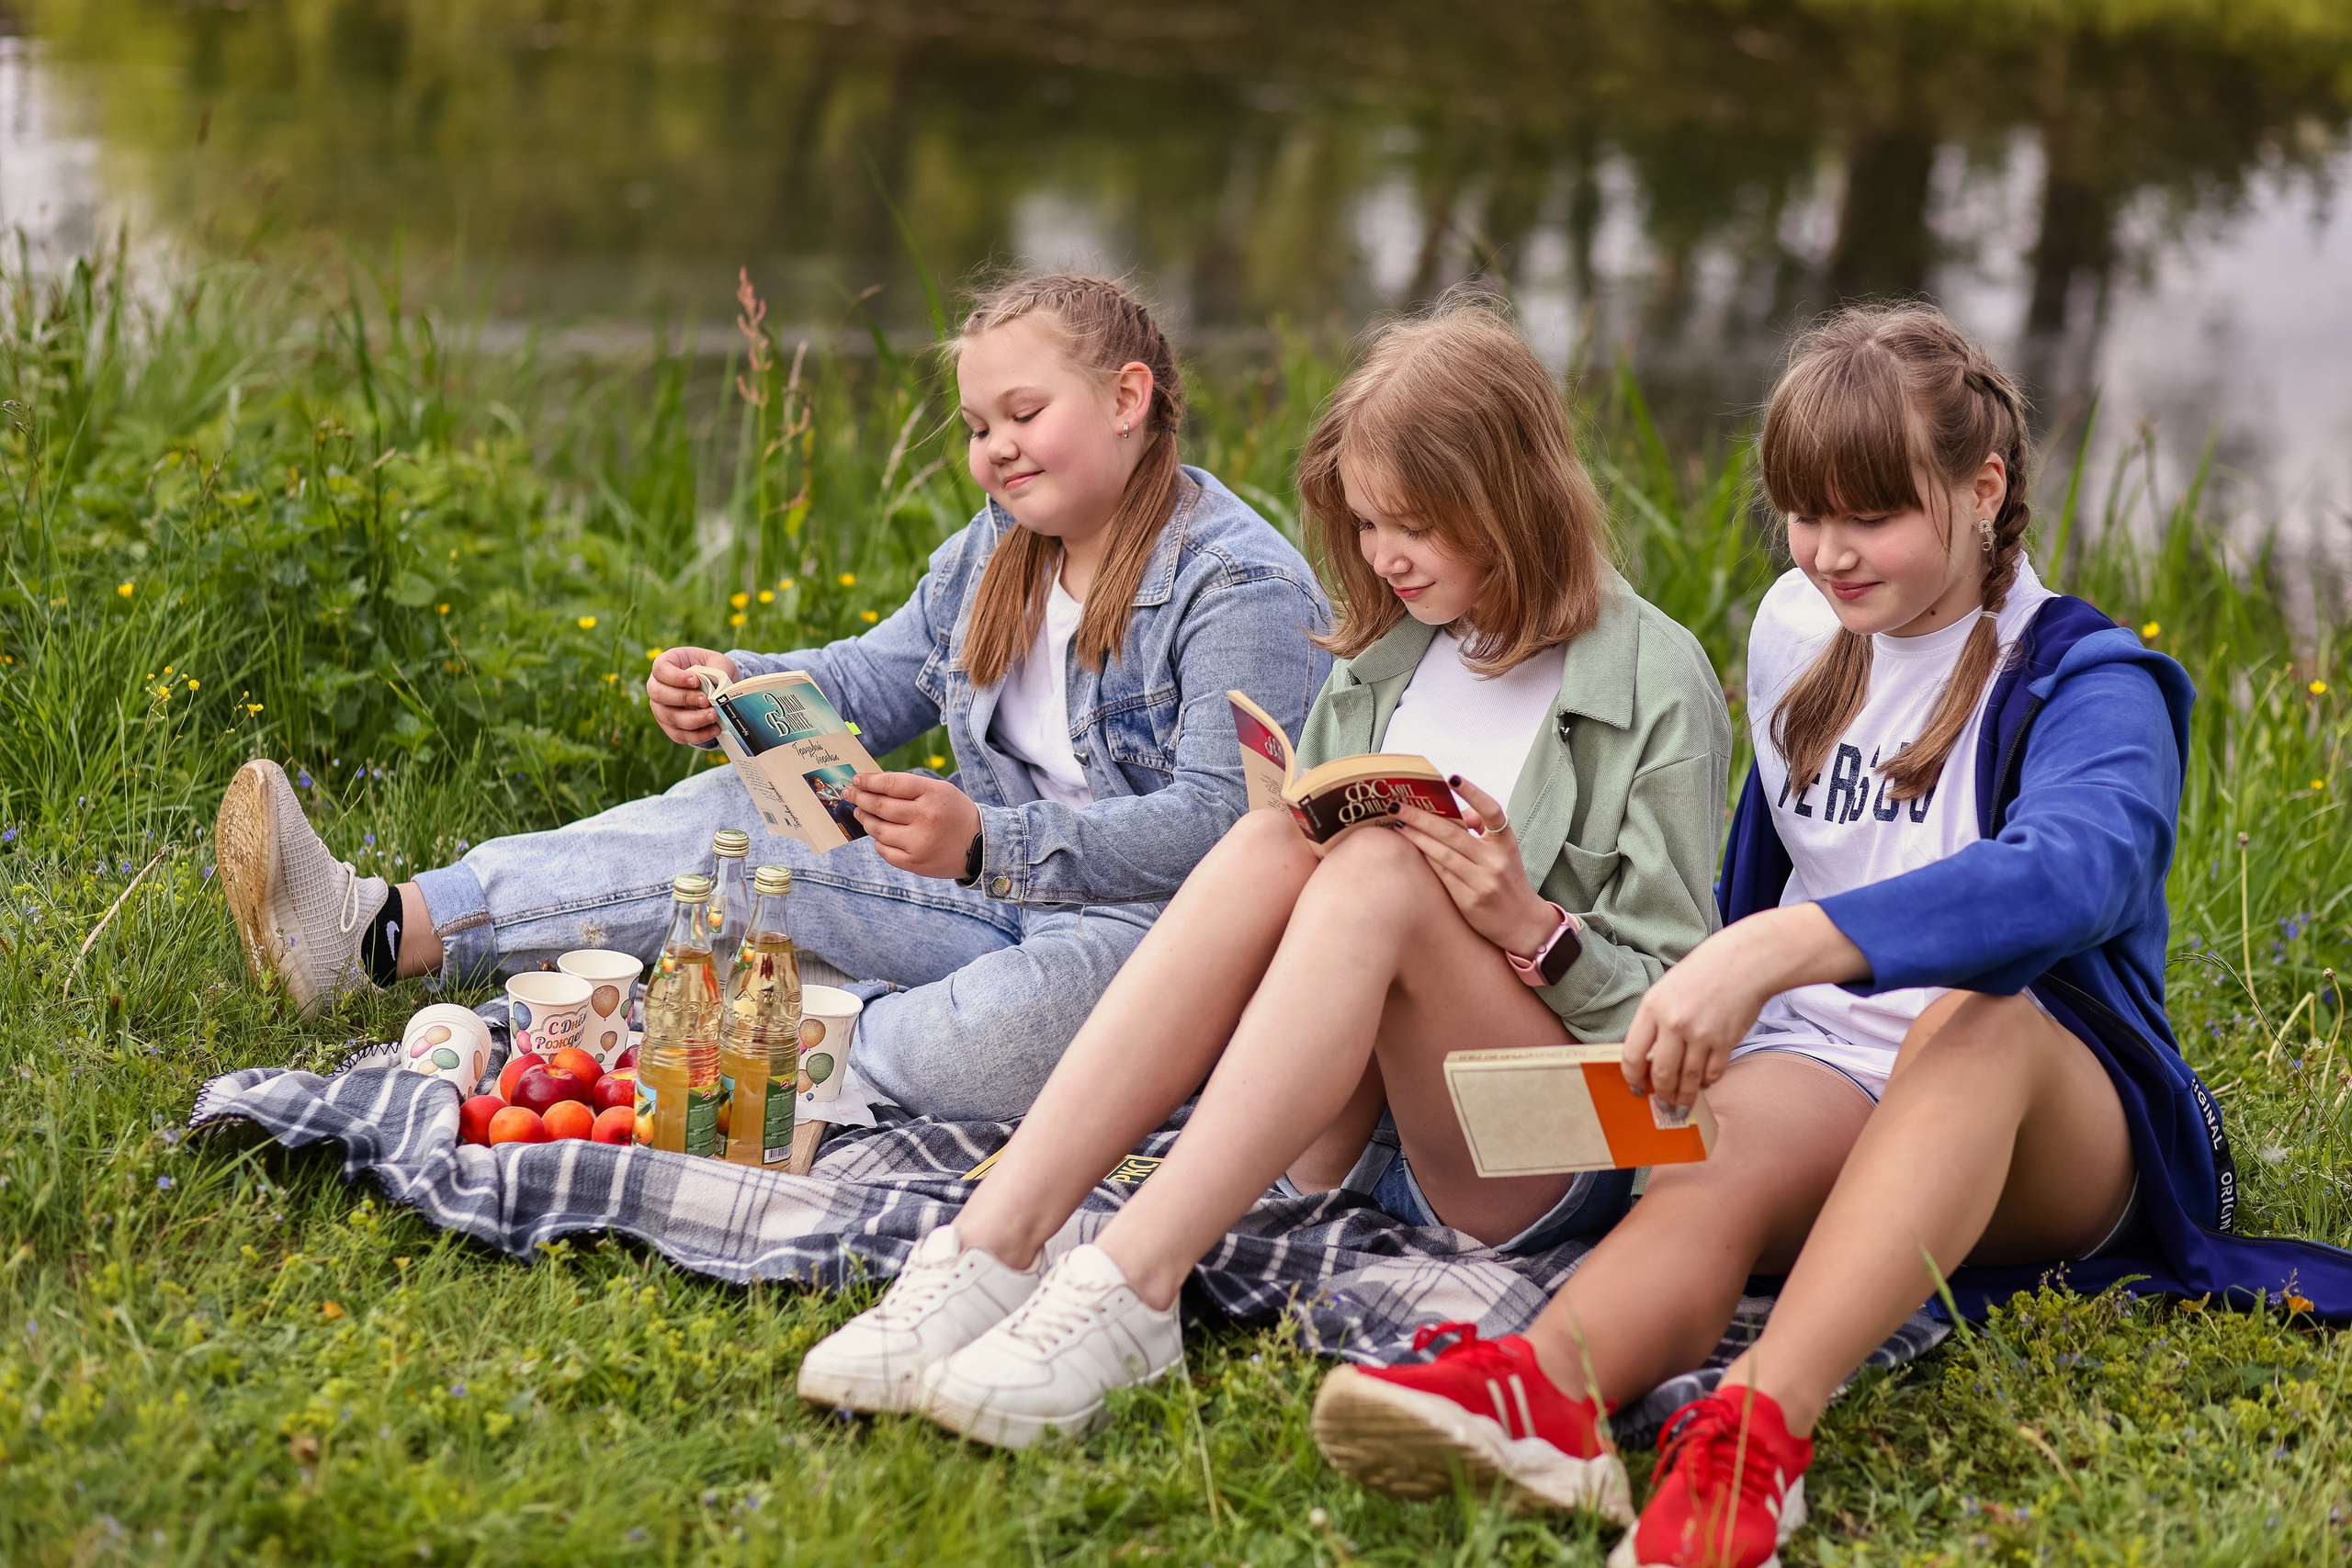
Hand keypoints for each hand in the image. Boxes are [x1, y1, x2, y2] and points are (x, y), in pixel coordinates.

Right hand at [647, 647, 738, 746]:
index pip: (660, 668)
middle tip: (706, 700)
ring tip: (714, 715)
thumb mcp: (718, 663)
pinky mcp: (670, 727)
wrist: (717, 686)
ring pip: (669, 717)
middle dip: (684, 699)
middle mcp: (657, 686)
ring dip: (694, 719)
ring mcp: (661, 708)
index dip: (675, 676)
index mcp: (667, 663)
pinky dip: (698, 735)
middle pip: (659, 694)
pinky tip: (714, 729)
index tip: (696, 681)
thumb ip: (718, 672)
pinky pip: (679, 735)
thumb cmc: (713, 670)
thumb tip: (718, 692)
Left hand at [846, 772, 983, 879]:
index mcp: (933, 794)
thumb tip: (871, 785)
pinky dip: (878, 840)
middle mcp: (925, 817)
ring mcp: (919, 842)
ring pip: (878, 829)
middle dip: (860, 798)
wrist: (979, 846)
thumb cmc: (953, 813)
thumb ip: (909, 787)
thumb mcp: (939, 791)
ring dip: (865, 819)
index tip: (857, 779)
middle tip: (849, 794)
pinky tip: (878, 834)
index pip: (891, 783)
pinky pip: (884, 850)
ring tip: (860, 812)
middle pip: (880, 806)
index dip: (869, 781)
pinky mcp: (915, 863)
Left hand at [1391, 775, 1560, 958]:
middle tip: (1397, 803)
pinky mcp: (1469, 900)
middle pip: (1453, 832)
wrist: (1522, 923)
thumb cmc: (1508, 880)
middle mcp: (1495, 860)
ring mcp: (1482, 881)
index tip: (1452, 778)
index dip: (1473, 793)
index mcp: (1505, 842)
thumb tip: (1456, 811)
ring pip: (1442, 852)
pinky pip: (1441, 873)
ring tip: (1397, 822)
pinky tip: (1409, 846)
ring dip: (1416, 835)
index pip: (1492, 812)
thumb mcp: (1503, 851)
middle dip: (1421, 816)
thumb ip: (1481, 829)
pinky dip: (1425, 857)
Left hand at [1621, 904, 1869, 1106]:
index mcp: (1652, 1008)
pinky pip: (1712, 1074)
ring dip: (1684, 1095)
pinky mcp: (1725, 1043)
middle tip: (1663, 1101)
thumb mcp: (1665, 989)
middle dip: (1661, 1093)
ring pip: (1688, 1079)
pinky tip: (1704, 1083)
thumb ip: (1654, 1020)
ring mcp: (1701, 1035)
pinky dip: (1707, 1083)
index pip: (1632, 1055)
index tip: (1636, 1087)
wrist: (1745, 962)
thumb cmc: (1703, 972)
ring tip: (1682, 1102)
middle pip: (1662, 1074)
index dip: (1632, 1078)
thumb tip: (1647, 1056)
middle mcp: (1674, 1024)